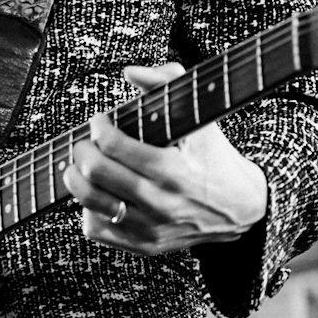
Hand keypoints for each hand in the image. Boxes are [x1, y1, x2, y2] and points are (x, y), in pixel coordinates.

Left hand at [64, 62, 267, 252]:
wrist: (241, 208)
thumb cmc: (214, 156)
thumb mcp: (201, 117)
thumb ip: (166, 84)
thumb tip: (129, 72)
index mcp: (175, 169)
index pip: (114, 145)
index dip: (99, 126)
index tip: (101, 120)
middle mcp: (162, 201)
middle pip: (97, 172)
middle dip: (82, 149)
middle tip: (86, 142)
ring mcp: (152, 227)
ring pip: (90, 202)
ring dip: (77, 178)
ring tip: (83, 166)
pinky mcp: (145, 245)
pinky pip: (96, 229)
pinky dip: (88, 210)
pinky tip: (100, 194)